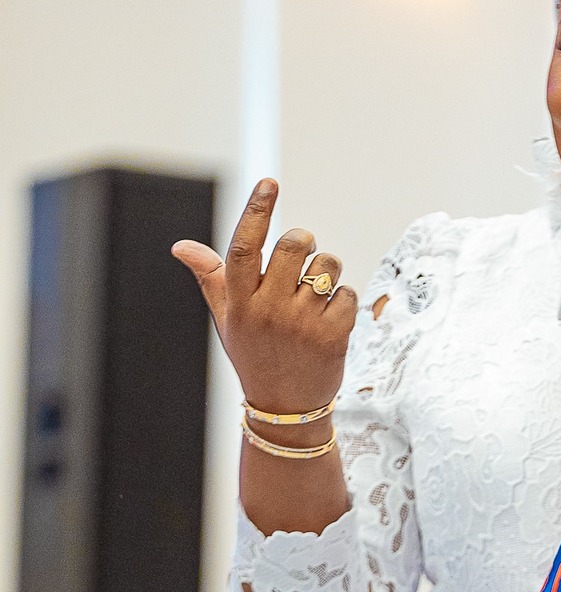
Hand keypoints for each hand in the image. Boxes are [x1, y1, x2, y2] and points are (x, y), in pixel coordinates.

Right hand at [172, 179, 358, 413]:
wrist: (286, 408)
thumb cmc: (255, 354)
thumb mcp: (228, 318)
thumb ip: (211, 277)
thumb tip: (181, 246)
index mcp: (240, 302)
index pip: (243, 247)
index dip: (256, 211)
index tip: (269, 183)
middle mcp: (269, 310)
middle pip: (295, 244)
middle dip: (304, 243)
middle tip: (302, 260)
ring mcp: (302, 324)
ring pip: (327, 266)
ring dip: (327, 273)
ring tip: (315, 297)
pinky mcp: (334, 336)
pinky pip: (348, 293)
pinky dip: (343, 301)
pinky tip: (329, 321)